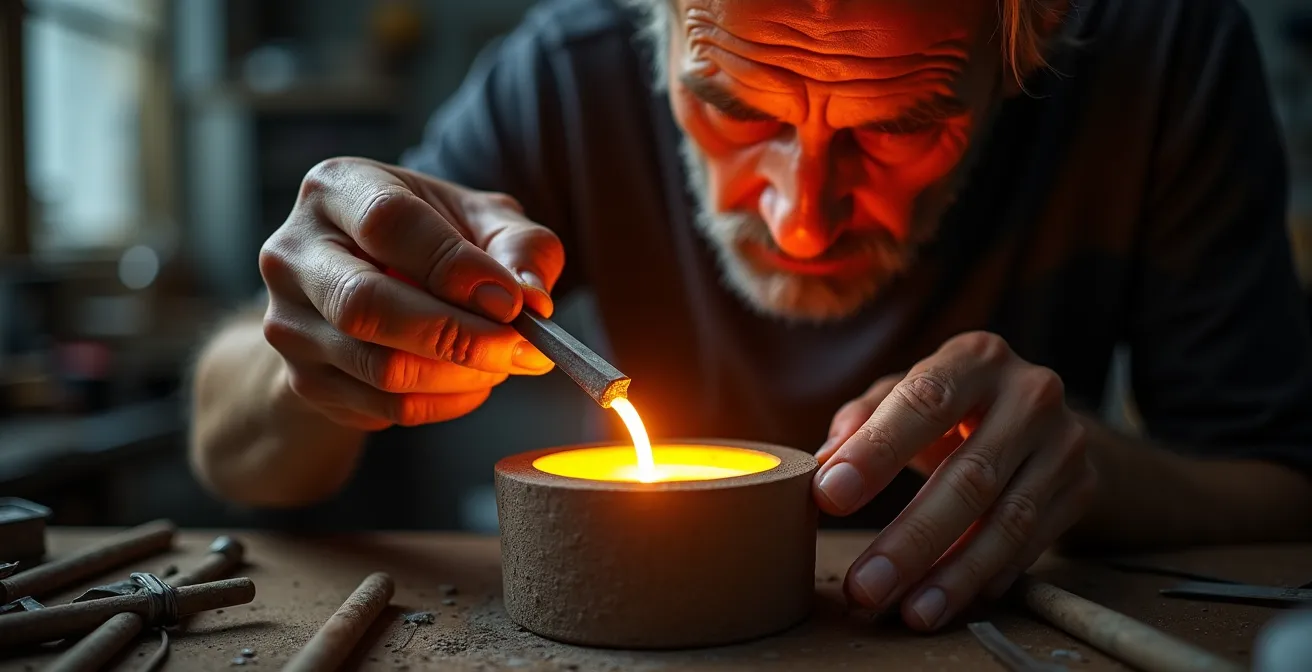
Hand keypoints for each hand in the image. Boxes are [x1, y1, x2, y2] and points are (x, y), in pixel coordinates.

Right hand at [258, 157, 562, 429]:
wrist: (365, 290)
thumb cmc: (432, 243)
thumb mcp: (482, 221)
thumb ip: (520, 247)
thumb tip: (531, 300)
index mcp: (336, 188)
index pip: (389, 223)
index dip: (454, 266)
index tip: (512, 301)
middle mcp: (293, 252)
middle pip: (366, 305)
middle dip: (458, 335)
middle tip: (521, 348)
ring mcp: (287, 322)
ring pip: (379, 368)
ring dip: (460, 375)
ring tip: (503, 361)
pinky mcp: (300, 380)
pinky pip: (384, 408)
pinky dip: (444, 403)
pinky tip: (470, 381)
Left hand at [813, 331, 1096, 630]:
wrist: (1046, 420)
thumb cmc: (954, 406)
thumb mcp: (908, 393)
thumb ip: (863, 419)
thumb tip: (822, 464)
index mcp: (976, 358)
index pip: (924, 401)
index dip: (876, 451)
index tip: (829, 497)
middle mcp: (1029, 393)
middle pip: (969, 476)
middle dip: (912, 539)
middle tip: (864, 585)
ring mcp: (1064, 442)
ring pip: (1007, 520)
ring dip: (954, 574)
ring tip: (909, 611)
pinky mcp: (1082, 487)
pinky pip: (1033, 544)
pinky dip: (989, 577)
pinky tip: (950, 601)